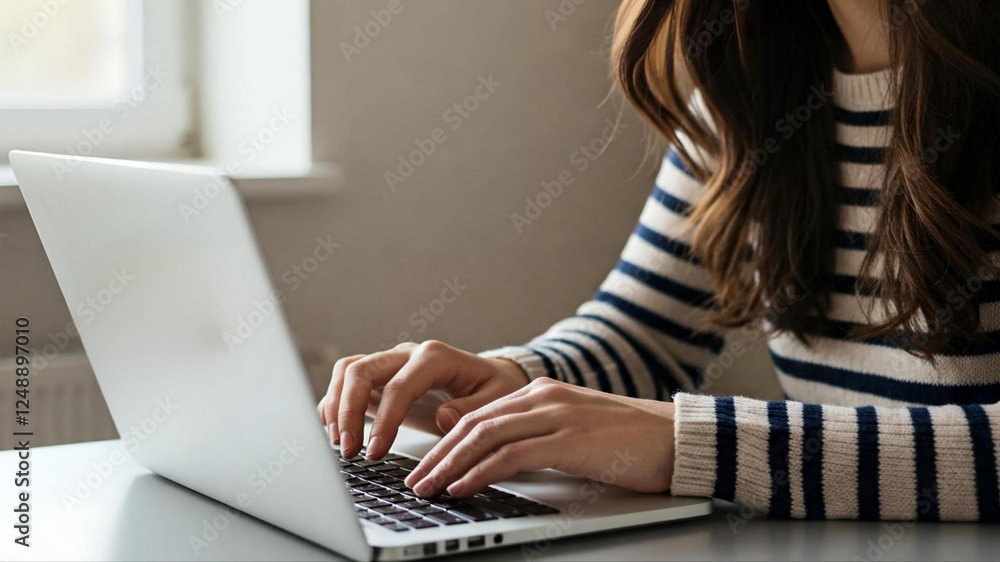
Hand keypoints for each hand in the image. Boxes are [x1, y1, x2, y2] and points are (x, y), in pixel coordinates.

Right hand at [317, 340, 529, 458]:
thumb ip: (472, 409)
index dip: (384, 420)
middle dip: (347, 410)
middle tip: (349, 450)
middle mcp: (407, 355)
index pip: (398, 386)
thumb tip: (443, 417)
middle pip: (361, 370)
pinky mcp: (382, 378)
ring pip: (348, 371)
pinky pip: (348, 381)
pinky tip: (336, 431)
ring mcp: (391, 364)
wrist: (491, 376)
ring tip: (340, 443)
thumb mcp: (498, 398)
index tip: (376, 451)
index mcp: (435, 357)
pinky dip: (336, 403)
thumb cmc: (494, 387)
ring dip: (336, 406)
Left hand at [403, 378, 674, 497]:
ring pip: (485, 435)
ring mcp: (556, 414)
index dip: (445, 442)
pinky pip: (512, 455)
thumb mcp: (574, 432)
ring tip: (428, 488)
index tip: (426, 465)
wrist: (677, 438)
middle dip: (438, 454)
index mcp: (540, 392)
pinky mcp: (569, 438)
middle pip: (473, 422)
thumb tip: (498, 462)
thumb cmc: (630, 441)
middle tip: (415, 481)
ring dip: (450, 464)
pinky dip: (481, 471)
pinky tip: (463, 487)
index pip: (479, 415)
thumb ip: (537, 438)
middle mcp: (542, 396)